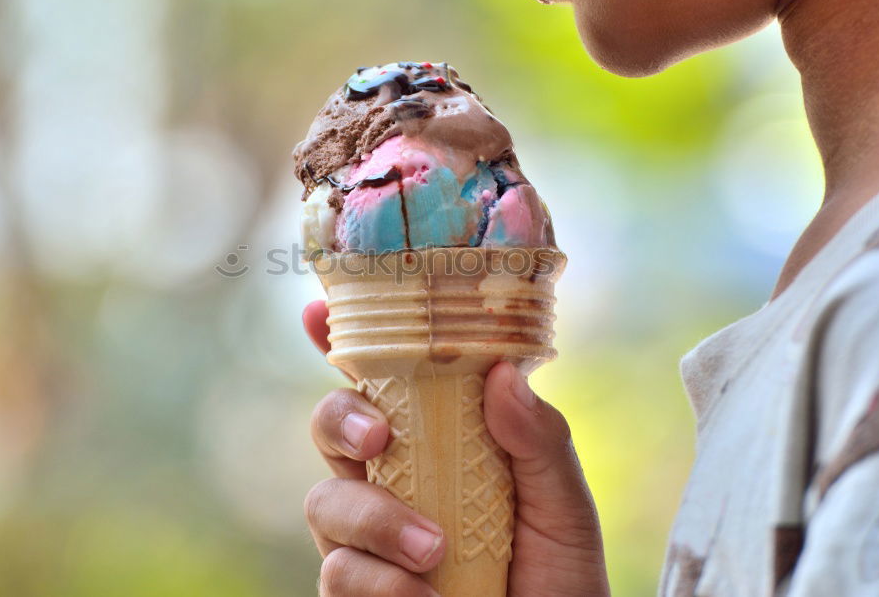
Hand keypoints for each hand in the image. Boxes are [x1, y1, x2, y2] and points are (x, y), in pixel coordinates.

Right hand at [303, 300, 609, 596]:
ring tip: (436, 551)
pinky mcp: (355, 592)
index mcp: (435, 443)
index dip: (338, 343)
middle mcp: (391, 482)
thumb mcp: (563, 504)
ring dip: (377, 521)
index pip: (381, 384)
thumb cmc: (558, 575)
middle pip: (331, 427)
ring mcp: (367, 540)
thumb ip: (539, 440)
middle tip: (378, 438)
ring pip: (324, 503)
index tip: (315, 309)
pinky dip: (382, 584)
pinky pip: (338, 573)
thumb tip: (501, 373)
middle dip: (341, 420)